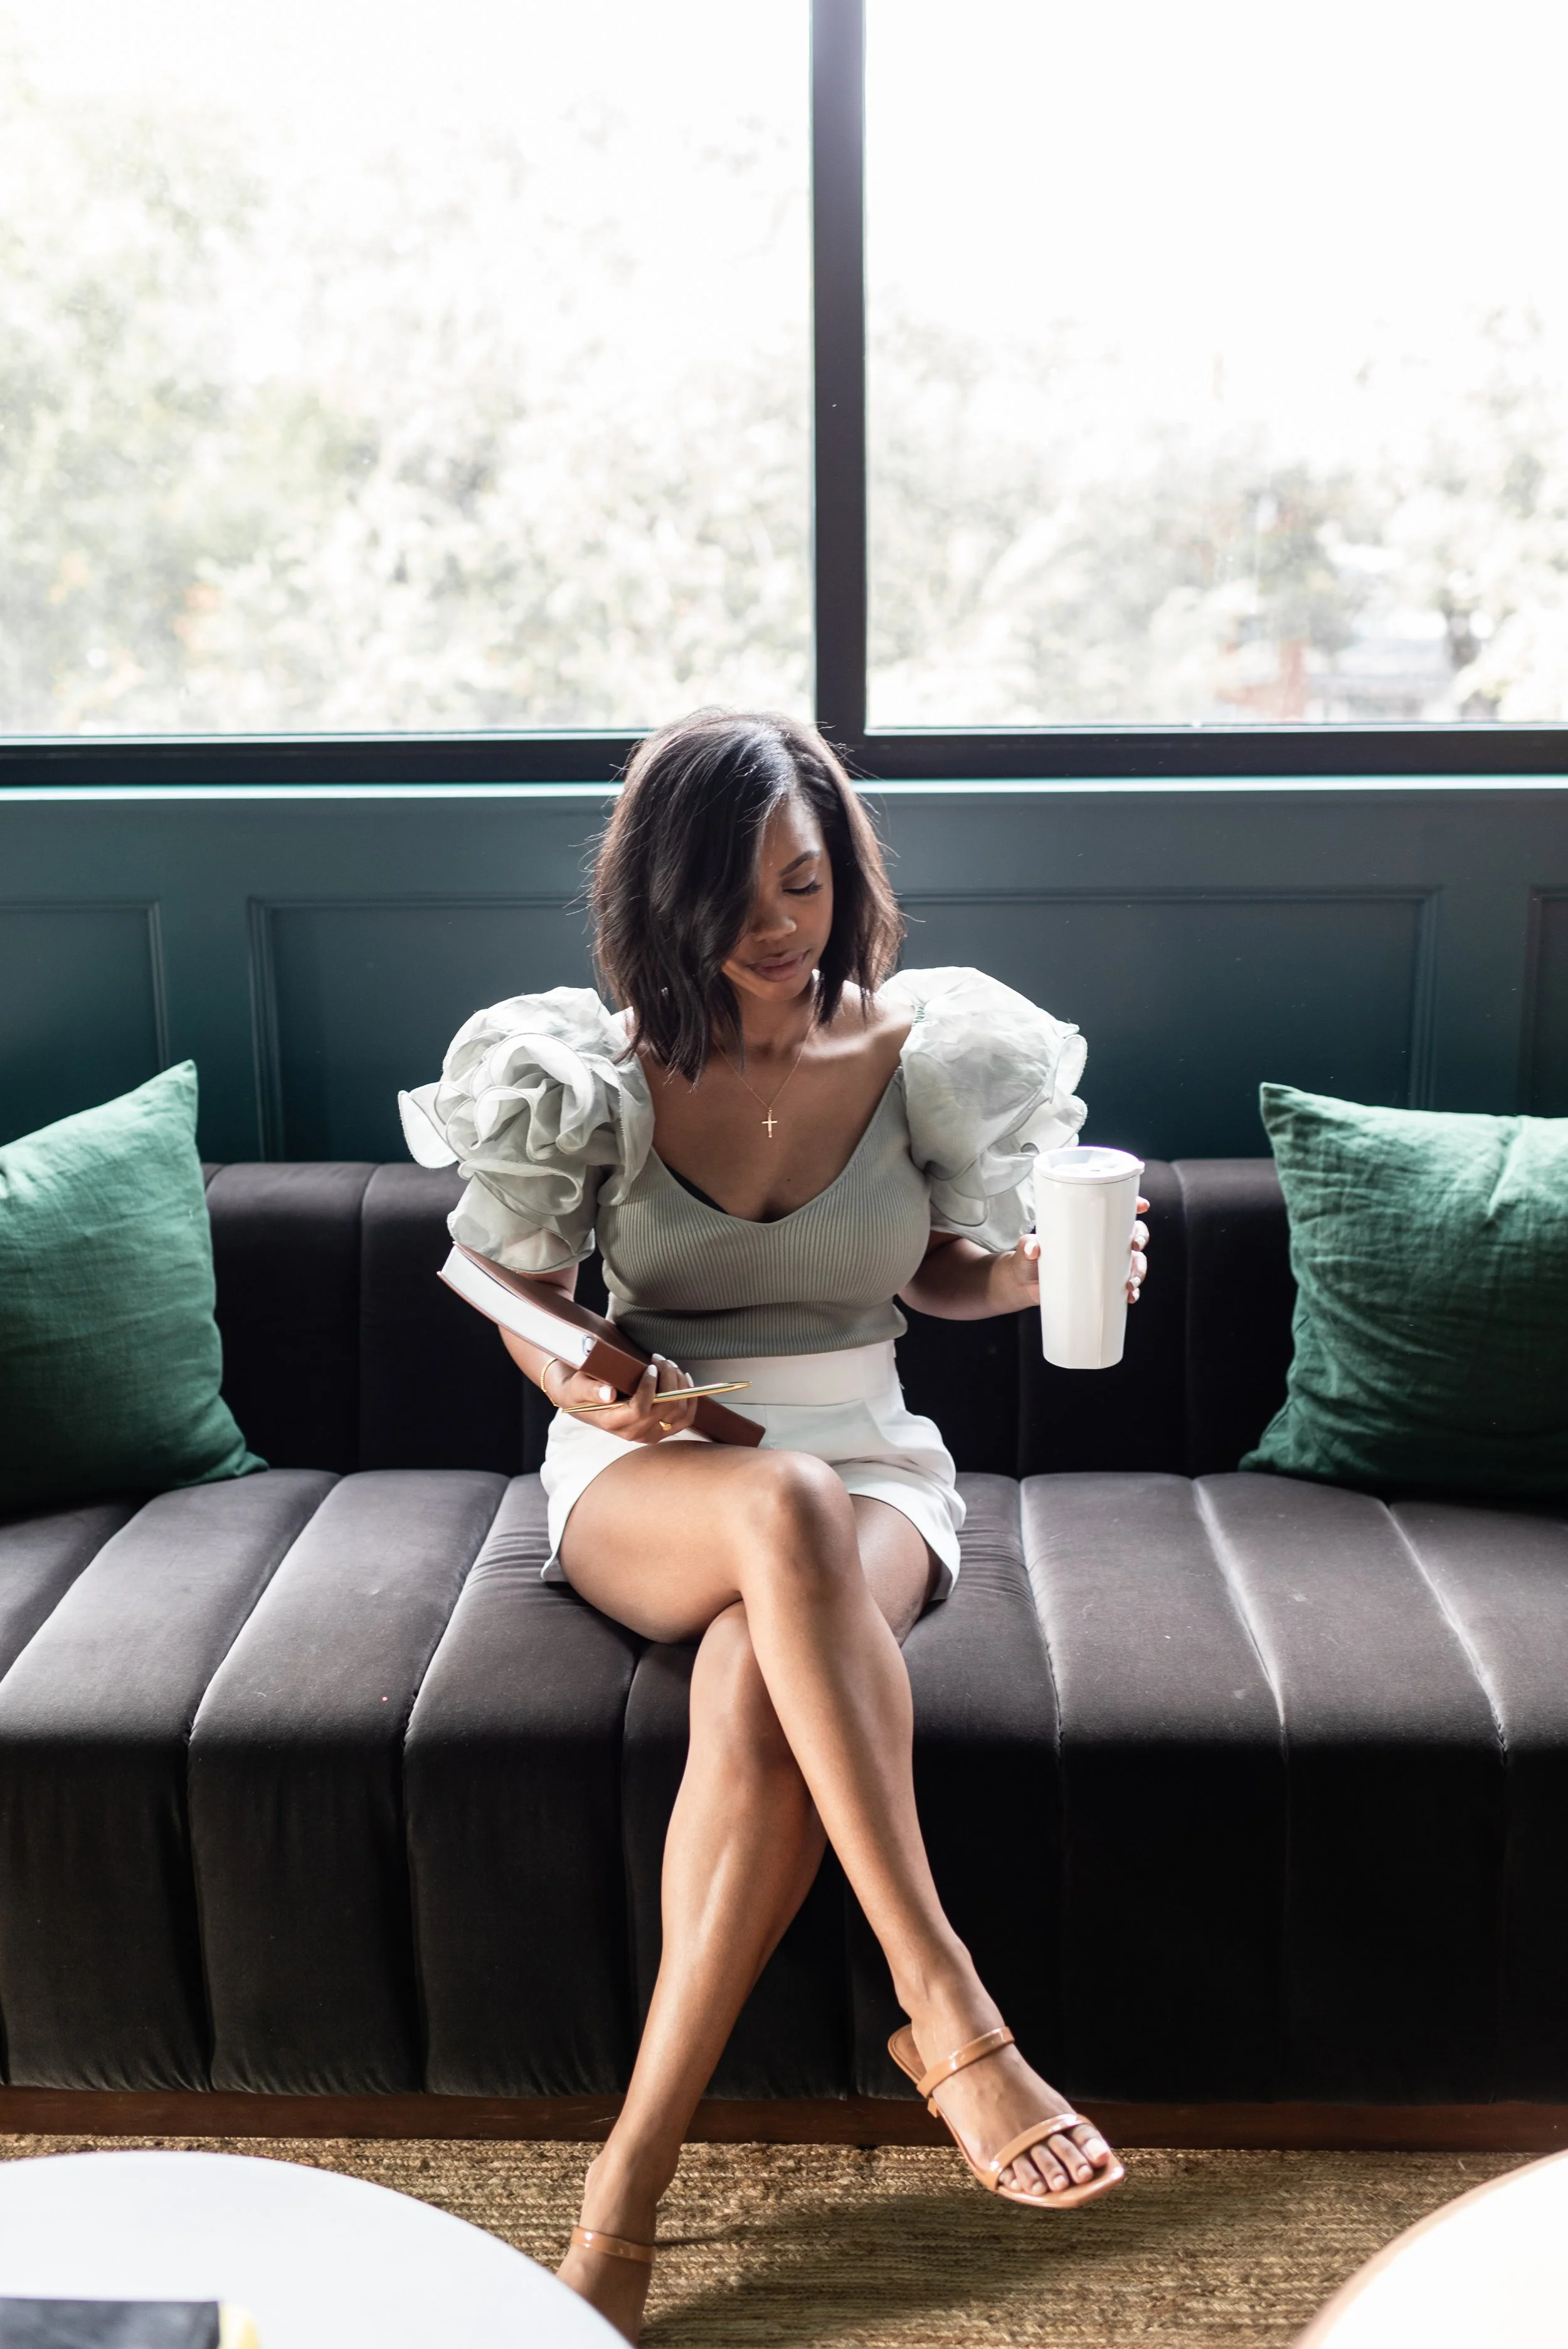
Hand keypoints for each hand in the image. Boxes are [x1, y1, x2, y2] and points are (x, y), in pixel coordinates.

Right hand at [543, 1353, 699, 1442]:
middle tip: (660, 1359)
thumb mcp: (578, 1386)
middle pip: (664, 1407)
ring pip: (678, 1411)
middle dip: (668, 1378)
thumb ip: (591, 1390)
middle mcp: (634, 1433)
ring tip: (668, 1365)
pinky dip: (690, 1397)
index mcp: (613, 1423)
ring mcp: (650, 1433)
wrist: (583, 1400)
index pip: (640, 1409)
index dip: (650, 1387)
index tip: (650, 1366)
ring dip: (679, 1383)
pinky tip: (683, 1379)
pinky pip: (686, 1418)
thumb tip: (608, 1394)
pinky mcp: (661, 1430)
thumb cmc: (580, 1389)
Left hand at [1002, 1196, 1150, 1307]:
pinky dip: (1133, 1291)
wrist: (1024, 1285)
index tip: (1141, 1205)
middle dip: (1140, 1238)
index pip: (1115, 1211)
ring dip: (1139, 1270)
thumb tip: (1034, 1249)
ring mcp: (1103, 1265)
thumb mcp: (1027, 1250)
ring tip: (1130, 1283)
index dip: (1133, 1205)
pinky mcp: (1101, 1285)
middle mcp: (1101, 1243)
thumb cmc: (1028, 1259)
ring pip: (1134, 1262)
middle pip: (1132, 1235)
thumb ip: (1028, 1246)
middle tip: (1134, 1246)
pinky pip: (1125, 1286)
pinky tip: (1131, 1296)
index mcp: (1087, 1227)